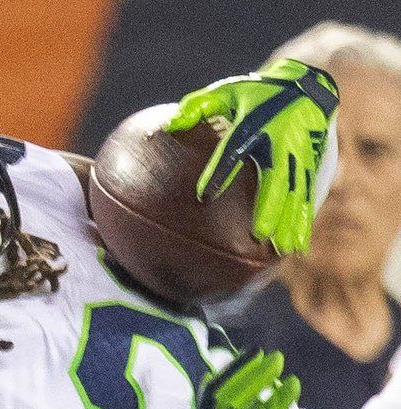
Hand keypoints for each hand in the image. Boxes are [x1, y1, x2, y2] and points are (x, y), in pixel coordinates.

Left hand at [164, 59, 338, 253]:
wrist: (307, 85)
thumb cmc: (256, 92)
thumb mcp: (226, 91)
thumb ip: (196, 106)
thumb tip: (169, 125)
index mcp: (253, 125)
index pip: (233, 151)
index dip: (219, 172)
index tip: (204, 196)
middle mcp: (279, 142)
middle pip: (275, 179)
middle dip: (269, 207)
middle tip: (258, 233)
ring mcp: (299, 155)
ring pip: (296, 193)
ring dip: (290, 222)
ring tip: (282, 249)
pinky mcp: (313, 165)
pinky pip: (307, 196)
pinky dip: (303, 222)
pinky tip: (298, 248)